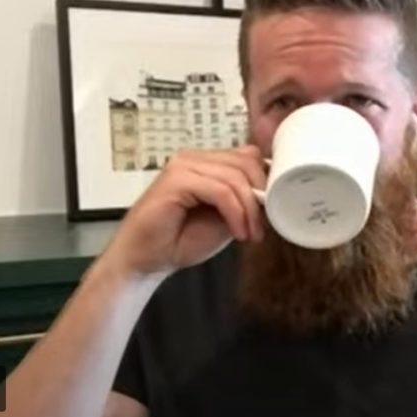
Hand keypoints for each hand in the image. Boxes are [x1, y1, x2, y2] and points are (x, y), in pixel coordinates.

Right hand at [100, 145, 267, 276]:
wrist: (145, 260)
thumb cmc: (180, 240)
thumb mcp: (225, 218)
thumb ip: (243, 200)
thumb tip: (270, 192)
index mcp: (206, 163)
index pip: (247, 156)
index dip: (264, 181)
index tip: (271, 211)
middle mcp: (194, 158)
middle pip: (246, 162)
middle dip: (260, 195)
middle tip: (260, 228)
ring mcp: (184, 166)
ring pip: (235, 177)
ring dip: (249, 209)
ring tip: (249, 234)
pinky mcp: (176, 179)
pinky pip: (220, 190)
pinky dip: (235, 213)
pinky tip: (237, 232)